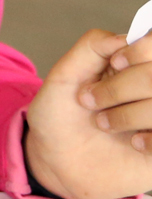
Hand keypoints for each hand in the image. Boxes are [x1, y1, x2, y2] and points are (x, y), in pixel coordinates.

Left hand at [24, 29, 151, 198]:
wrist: (57, 161)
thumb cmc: (61, 115)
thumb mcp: (64, 77)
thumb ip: (91, 48)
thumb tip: (126, 36)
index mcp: (137, 65)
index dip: (141, 51)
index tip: (115, 63)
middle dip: (121, 88)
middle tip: (90, 101)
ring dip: (131, 114)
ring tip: (104, 124)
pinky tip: (134, 144)